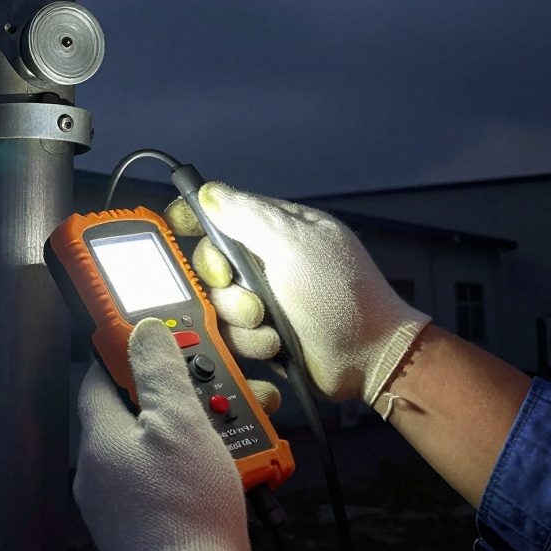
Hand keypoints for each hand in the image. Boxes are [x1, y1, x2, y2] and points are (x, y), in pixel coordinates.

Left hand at [73, 318, 256, 550]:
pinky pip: (163, 481)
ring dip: (193, 431)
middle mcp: (98, 470)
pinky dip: (190, 468)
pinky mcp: (141, 526)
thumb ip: (159, 371)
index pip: (100, 376)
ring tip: (232, 433)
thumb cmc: (186, 511)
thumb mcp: (180, 422)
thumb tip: (143, 332)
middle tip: (213, 394)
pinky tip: (224, 469)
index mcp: (99, 437)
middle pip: (136, 412)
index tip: (154, 338)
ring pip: (155, 447)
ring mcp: (118, 502)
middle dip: (178, 396)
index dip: (128, 351)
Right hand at [165, 182, 429, 404]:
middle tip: (252, 302)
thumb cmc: (339, 295)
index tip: (182, 234)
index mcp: (276, 227)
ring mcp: (263, 297)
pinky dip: (251, 343)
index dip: (195, 220)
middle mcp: (265, 259)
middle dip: (225, 287)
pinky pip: (231, 333)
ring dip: (241, 321)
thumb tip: (207, 192)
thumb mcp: (294, 245)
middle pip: (210, 264)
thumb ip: (248, 216)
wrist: (368, 358)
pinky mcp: (261, 331)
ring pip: (218, 304)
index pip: (220, 212)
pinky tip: (276, 346)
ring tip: (272, 330)